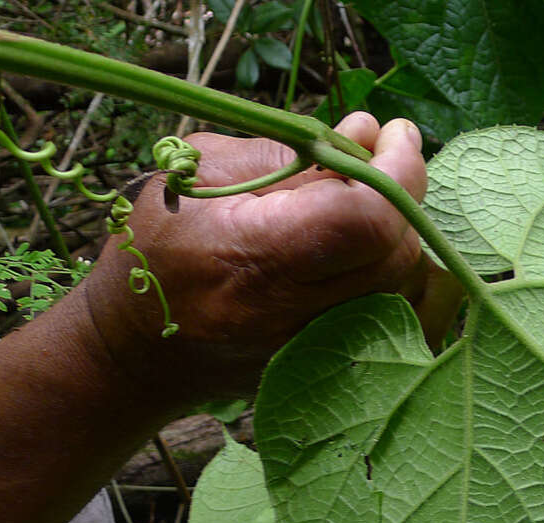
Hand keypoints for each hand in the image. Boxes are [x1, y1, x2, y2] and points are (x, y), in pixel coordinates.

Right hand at [82, 112, 441, 401]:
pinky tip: (368, 243)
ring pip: (406, 284)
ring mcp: (317, 350)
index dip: (397, 170)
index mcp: (254, 257)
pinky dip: (396, 271)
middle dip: (402, 193)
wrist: (136, 349)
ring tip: (361, 195)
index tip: (396, 133)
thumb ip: (291, 152)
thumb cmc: (159, 246)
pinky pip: (401, 317)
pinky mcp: (333, 368)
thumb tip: (366, 134)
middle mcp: (294, 314)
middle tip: (376, 154)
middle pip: (396, 250)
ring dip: (399, 230)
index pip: (366, 217)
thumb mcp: (202, 172)